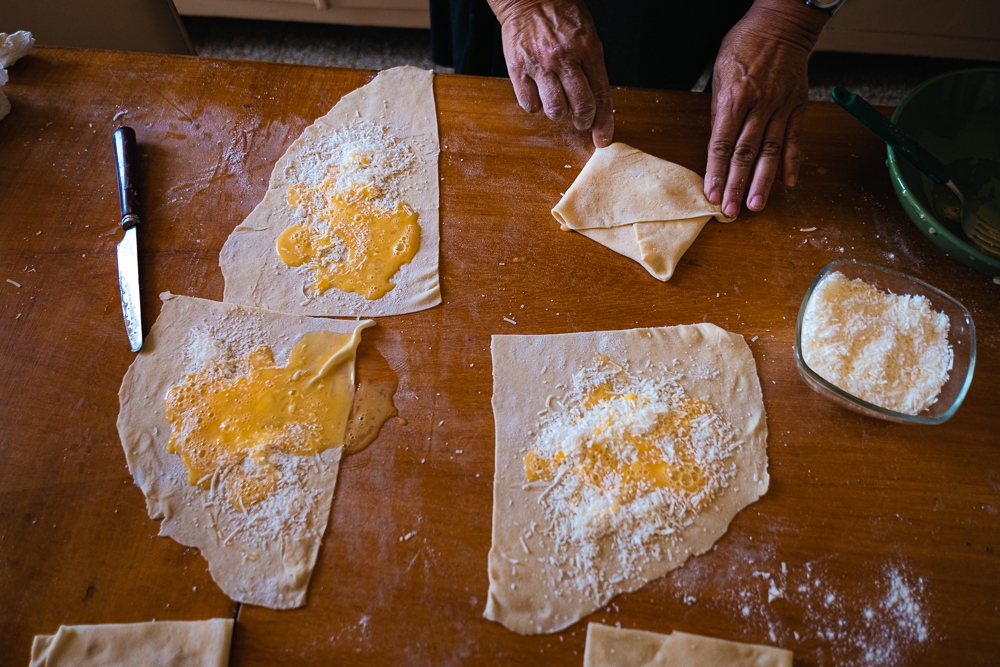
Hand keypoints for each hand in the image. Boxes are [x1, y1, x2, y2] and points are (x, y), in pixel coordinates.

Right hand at [490, 0, 613, 146]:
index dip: (603, 122)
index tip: (602, 139)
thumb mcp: (587, 36)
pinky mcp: (518, 69)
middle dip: (583, 120)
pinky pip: (530, 105)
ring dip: (559, 112)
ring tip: (557, 99)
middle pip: (580, 106)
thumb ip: (593, 67)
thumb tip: (597, 104)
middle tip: (581, 120)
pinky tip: (538, 91)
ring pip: (555, 110)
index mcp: (588, 49)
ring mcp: (540, 64)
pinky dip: (535, 104)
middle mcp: (564, 58)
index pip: (601, 95)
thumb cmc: (561, 16)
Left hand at [705, 0, 828, 216]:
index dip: (717, 171)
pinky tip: (789, 184)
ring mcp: (781, 108)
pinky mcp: (797, 108)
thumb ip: (720, 109)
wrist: (782, 25)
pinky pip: (794, 140)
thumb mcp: (721, 73)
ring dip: (763, 182)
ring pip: (770, 152)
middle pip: (746, 153)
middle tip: (731, 210)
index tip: (712, 193)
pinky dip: (792, 163)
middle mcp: (759, 106)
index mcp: (735, 98)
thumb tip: (717, 143)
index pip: (722, 143)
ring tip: (756, 206)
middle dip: (737, 185)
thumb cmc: (745, 46)